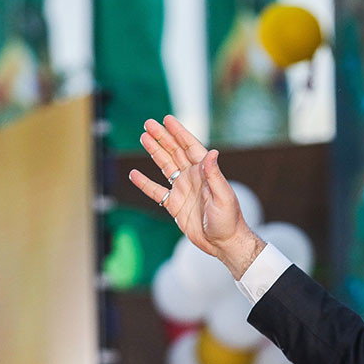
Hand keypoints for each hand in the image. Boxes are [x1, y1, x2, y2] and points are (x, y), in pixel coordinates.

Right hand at [128, 115, 264, 276]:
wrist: (223, 243)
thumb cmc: (228, 220)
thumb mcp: (223, 197)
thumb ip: (215, 175)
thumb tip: (212, 152)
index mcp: (205, 172)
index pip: (190, 147)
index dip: (179, 133)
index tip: (167, 119)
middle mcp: (193, 178)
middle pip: (174, 152)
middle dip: (162, 137)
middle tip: (148, 124)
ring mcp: (183, 190)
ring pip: (165, 167)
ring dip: (154, 153)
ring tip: (143, 138)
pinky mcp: (175, 205)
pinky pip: (157, 192)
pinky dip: (145, 184)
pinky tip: (134, 174)